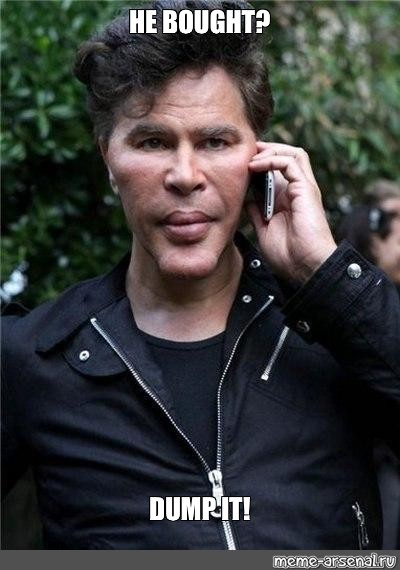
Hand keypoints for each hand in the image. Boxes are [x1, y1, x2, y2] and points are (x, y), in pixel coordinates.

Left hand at [246, 142, 336, 283]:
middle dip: (266, 150)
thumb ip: (256, 212)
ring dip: (270, 150)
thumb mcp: (263, 229)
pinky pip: (291, 163)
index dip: (259, 162)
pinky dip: (273, 159)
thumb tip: (244, 198)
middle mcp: (297, 191)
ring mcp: (303, 188)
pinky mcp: (306, 189)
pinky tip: (256, 166)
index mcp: (288, 199)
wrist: (305, 267)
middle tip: (244, 153)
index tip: (239, 164)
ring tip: (250, 158)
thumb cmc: (288, 256)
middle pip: (287, 155)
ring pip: (293, 153)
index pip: (277, 170)